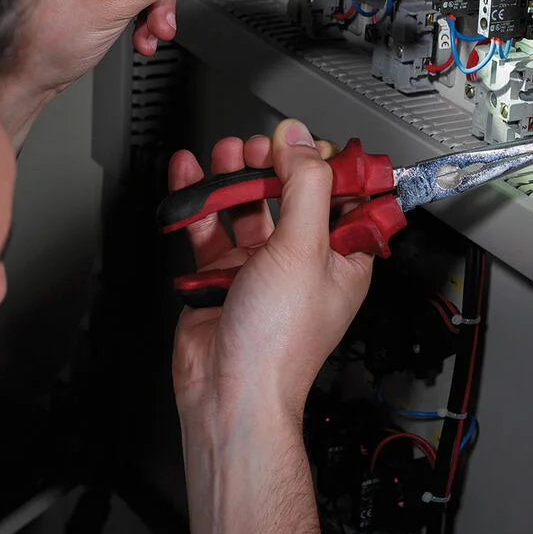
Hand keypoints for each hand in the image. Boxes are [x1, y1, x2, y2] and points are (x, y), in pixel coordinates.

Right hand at [168, 120, 374, 429]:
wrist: (228, 393)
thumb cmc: (278, 344)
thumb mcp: (302, 249)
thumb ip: (305, 186)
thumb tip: (302, 141)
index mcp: (341, 258)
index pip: (343, 197)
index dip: (325, 164)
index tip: (304, 140)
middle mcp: (302, 262)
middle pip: (289, 195)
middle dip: (272, 164)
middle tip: (259, 146)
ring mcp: (259, 269)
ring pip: (247, 207)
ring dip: (235, 178)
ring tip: (224, 154)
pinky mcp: (221, 277)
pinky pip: (209, 229)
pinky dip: (198, 202)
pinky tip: (189, 177)